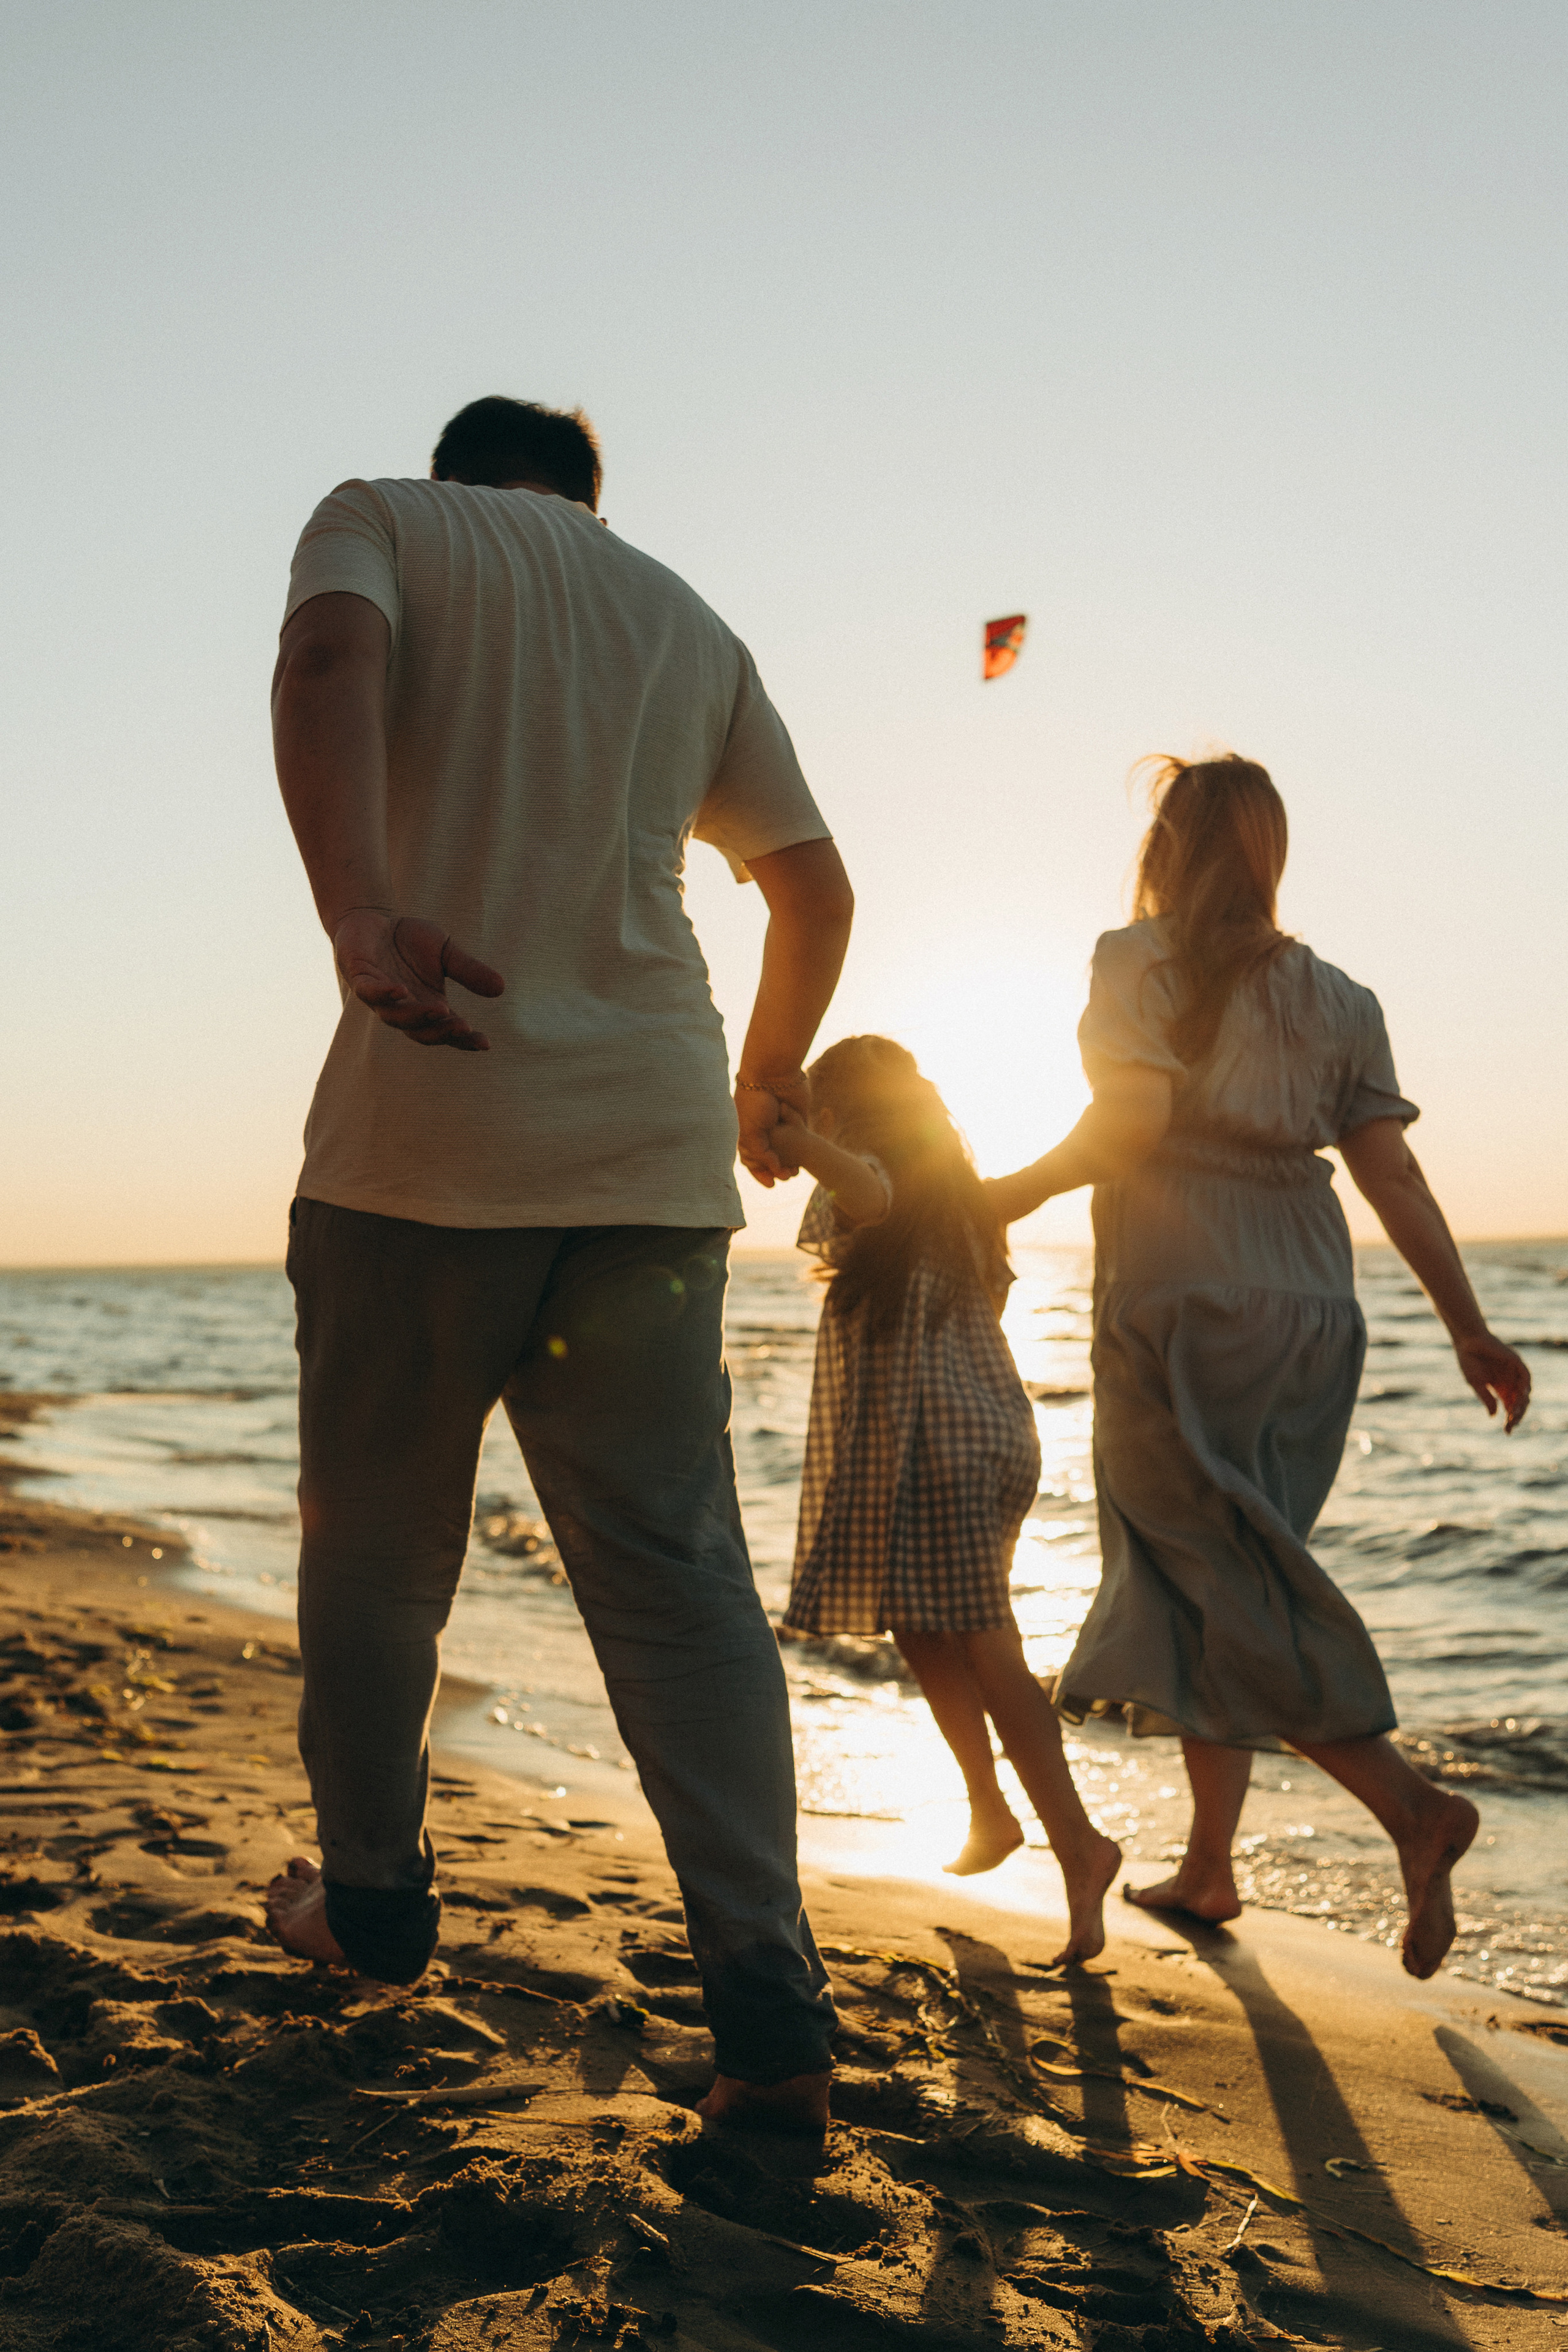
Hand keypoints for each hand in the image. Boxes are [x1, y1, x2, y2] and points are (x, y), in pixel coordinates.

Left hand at [334, 911, 504, 1051]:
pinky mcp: (360, 979)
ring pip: (396, 1017)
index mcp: (427, 1005)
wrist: (371, 918)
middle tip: (465, 1028)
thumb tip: (500, 988)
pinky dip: (384, 994)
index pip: (447, 1030)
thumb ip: (468, 970)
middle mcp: (404, 1007)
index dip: (465, 1040)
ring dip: (417, 1016)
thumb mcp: (445, 951)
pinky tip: (400, 990)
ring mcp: (380, 997)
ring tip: (441, 1010)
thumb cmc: (408, 939)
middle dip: (442, 1032)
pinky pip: (371, 992)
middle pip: (422, 1032)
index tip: (485, 1043)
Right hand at [734, 1069, 808, 1186]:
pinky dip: (800, 1149)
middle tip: (786, 1178)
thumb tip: (776, 1171)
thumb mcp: (750, 1131)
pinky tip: (802, 1159)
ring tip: (794, 1173)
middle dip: (777, 1170)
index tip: (771, 1184)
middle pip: (770, 1158)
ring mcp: (781, 1126)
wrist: (772, 1075)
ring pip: (787, 1152)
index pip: (752, 1160)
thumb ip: (760, 1153)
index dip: (760, 1173)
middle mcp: (763, 1131)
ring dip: (790, 1164)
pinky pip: (800, 1138)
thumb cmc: (754, 1101)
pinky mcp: (797, 1119)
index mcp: (746, 1133)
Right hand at [1454, 1330, 1530, 1431]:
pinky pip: (1526, 1377)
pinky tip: (1519, 1397)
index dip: (1510, 1420)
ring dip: (1521, 1404)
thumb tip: (1494, 1416)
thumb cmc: (1469, 1361)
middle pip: (1519, 1403)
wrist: (1468, 1341)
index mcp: (1500, 1389)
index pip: (1510, 1407)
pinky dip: (1525, 1388)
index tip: (1507, 1431)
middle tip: (1511, 1423)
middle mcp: (1510, 1382)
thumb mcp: (1476, 1384)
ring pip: (1525, 1393)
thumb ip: (1486, 1398)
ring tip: (1514, 1413)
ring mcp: (1514, 1372)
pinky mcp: (1516, 1362)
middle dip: (1517, 1415)